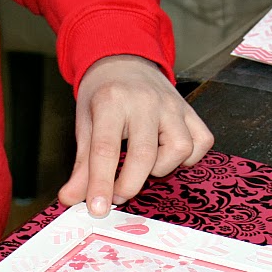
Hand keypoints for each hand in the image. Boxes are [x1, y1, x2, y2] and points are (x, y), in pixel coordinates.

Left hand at [59, 55, 213, 216]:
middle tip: (117, 195)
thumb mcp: (85, 125)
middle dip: (130, 185)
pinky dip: (187, 158)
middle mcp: (145, 101)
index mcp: (111, 101)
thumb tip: (70, 200)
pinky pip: (200, 143)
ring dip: (161, 168)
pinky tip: (167, 155)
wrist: (124, 62)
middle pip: (144, 155)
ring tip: (144, 164)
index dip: (101, 184)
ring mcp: (173, 105)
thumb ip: (82, 166)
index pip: (105, 150)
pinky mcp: (191, 111)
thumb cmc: (103, 97)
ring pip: (180, 149)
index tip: (97, 209)